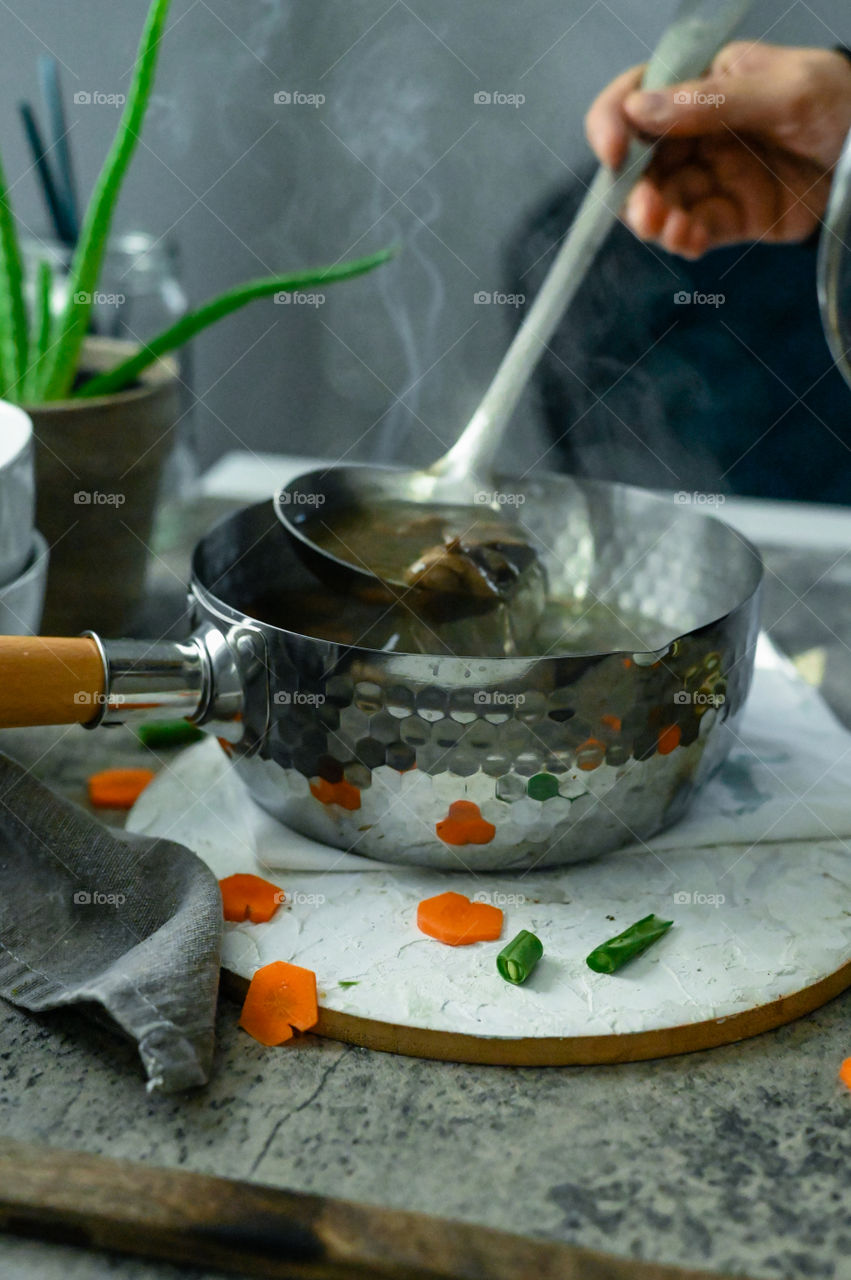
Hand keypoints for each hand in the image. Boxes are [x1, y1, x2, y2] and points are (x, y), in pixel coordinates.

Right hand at [584, 42, 850, 257]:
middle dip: (631, 189)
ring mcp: (711, 178)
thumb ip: (711, 102)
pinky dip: (683, 241)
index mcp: (702, 87)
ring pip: (660, 203)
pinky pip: (692, 232)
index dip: (612, 122)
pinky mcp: (729, 218)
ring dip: (654, 220)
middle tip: (645, 209)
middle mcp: (696, 134)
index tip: (611, 151)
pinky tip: (689, 241)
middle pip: (639, 163)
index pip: (636, 98)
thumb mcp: (783, 90)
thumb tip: (640, 109)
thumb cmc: (839, 101)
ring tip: (667, 229)